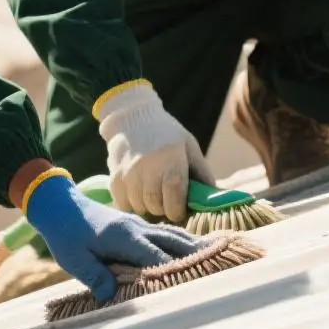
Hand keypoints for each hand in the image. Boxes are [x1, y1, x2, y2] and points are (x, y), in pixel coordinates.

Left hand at [24, 170, 208, 301]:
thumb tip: (111, 296)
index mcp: (124, 237)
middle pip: (175, 243)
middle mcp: (137, 228)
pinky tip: (194, 248)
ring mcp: (138, 224)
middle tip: (224, 268)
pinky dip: (183, 240)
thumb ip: (95, 276)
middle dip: (198, 256)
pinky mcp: (136, 225)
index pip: (157, 258)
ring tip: (219, 256)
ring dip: (195, 247)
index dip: (176, 273)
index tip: (196, 287)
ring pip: (174, 234)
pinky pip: (166, 232)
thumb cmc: (64, 234)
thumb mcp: (74, 260)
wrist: (59, 204)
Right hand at [95, 81, 214, 222]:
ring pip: (139, 206)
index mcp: (170, 160)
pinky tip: (137, 195)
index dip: (178, 210)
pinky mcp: (114, 177)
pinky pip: (123, 203)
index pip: (174, 196)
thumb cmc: (166, 133)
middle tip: (166, 204)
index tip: (179, 211)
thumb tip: (214, 198)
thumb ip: (202, 172)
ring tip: (152, 198)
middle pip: (156, 205)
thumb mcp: (189, 146)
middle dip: (163, 210)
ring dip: (147, 208)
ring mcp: (128, 173)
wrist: (132, 116)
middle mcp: (147, 167)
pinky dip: (131, 205)